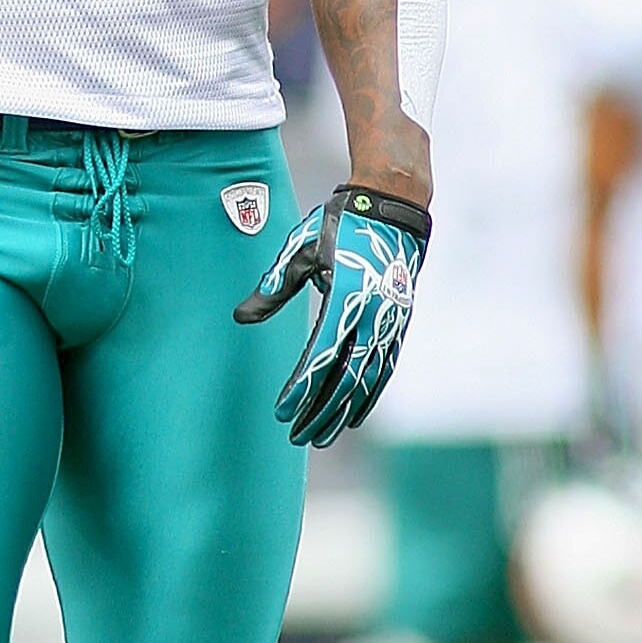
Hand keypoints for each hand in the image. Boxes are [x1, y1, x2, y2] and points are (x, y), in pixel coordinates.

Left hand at [234, 183, 426, 446]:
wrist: (394, 205)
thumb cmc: (342, 223)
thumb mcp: (302, 247)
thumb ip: (274, 284)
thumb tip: (241, 317)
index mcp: (348, 296)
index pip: (321, 355)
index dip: (301, 388)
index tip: (282, 412)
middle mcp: (374, 314)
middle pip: (347, 378)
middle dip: (320, 411)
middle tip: (296, 437)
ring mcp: (391, 321)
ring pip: (369, 380)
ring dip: (344, 411)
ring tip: (321, 437)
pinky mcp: (400, 322)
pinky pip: (385, 368)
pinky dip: (370, 395)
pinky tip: (355, 415)